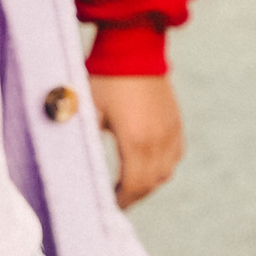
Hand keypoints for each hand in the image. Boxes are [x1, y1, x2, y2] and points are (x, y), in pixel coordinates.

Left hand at [92, 72, 183, 204]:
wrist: (134, 49)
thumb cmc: (105, 80)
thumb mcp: (90, 113)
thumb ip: (88, 143)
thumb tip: (79, 167)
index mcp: (136, 140)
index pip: (135, 185)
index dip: (123, 200)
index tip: (110, 207)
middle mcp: (159, 140)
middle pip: (152, 183)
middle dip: (135, 195)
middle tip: (117, 200)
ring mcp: (171, 130)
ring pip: (167, 172)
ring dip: (149, 182)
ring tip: (130, 184)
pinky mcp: (176, 122)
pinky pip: (175, 155)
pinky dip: (163, 166)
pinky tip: (148, 164)